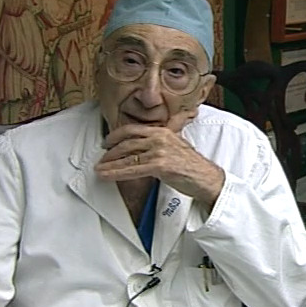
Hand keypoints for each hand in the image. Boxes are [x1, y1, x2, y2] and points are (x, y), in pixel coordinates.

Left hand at [94, 111, 224, 208]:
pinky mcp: (159, 166)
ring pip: (127, 156)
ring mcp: (159, 151)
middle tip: (100, 160)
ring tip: (99, 170)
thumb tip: (166, 128)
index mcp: (162, 131)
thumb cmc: (192, 165)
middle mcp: (160, 138)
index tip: (106, 143)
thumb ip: (169, 133)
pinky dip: (116, 173)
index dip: (116, 136)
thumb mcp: (178, 143)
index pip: (133, 129)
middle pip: (127, 142)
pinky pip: (132, 169)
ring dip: (109, 164)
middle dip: (110, 152)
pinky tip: (106, 176)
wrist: (206, 178)